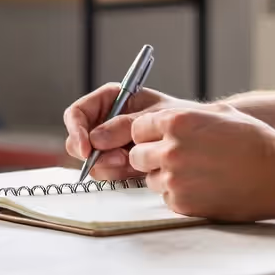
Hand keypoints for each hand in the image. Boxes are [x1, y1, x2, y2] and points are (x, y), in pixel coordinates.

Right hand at [62, 84, 196, 180]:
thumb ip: (125, 126)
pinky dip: (118, 174)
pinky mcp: (117, 162)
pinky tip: (137, 170)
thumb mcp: (154, 116)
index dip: (76, 131)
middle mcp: (105, 121)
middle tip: (121, 160)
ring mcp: (110, 144)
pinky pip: (106, 172)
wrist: (198, 137)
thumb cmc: (180, 117)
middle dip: (95, 155)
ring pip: (91, 161)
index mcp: (110, 100)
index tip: (87, 149)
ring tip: (135, 163)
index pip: (77, 113)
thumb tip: (96, 139)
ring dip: (109, 167)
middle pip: (78, 141)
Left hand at [129, 104, 274, 220]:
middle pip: (137, 156)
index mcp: (176, 122)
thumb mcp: (217, 114)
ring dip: (166, 177)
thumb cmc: (254, 141)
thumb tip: (156, 121)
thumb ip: (182, 116)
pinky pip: (167, 198)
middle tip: (177, 160)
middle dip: (151, 158)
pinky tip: (206, 188)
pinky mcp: (183, 203)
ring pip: (151, 179)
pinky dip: (181, 195)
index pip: (137, 128)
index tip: (160, 140)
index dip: (149, 135)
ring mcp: (175, 178)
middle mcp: (171, 149)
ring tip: (199, 174)